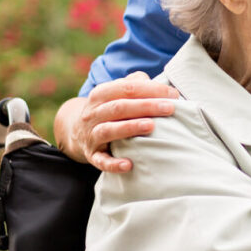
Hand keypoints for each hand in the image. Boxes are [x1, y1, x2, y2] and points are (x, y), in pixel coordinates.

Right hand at [56, 72, 178, 171]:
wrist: (77, 132)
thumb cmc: (109, 110)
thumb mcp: (115, 93)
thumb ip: (135, 84)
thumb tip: (160, 85)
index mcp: (100, 94)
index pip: (126, 88)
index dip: (150, 89)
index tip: (173, 95)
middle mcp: (93, 113)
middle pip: (119, 107)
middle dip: (146, 106)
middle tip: (169, 108)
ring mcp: (91, 135)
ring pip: (108, 130)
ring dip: (130, 128)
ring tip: (151, 126)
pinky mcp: (92, 155)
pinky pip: (101, 161)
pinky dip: (113, 164)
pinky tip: (128, 165)